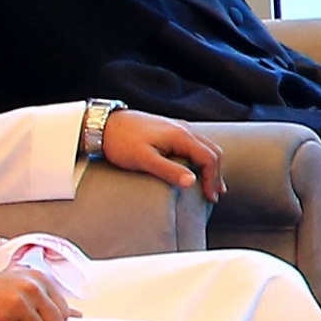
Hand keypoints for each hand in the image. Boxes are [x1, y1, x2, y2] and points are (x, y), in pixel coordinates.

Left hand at [98, 107, 220, 194]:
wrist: (103, 123)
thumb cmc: (121, 142)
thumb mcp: (144, 160)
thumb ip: (169, 170)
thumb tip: (192, 182)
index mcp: (180, 136)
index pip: (209, 158)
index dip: (212, 179)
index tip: (210, 197)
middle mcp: (183, 129)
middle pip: (212, 150)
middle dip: (216, 173)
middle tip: (215, 194)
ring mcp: (176, 127)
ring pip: (205, 145)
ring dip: (211, 165)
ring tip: (210, 183)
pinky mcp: (168, 129)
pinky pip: (194, 143)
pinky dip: (201, 157)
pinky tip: (194, 167)